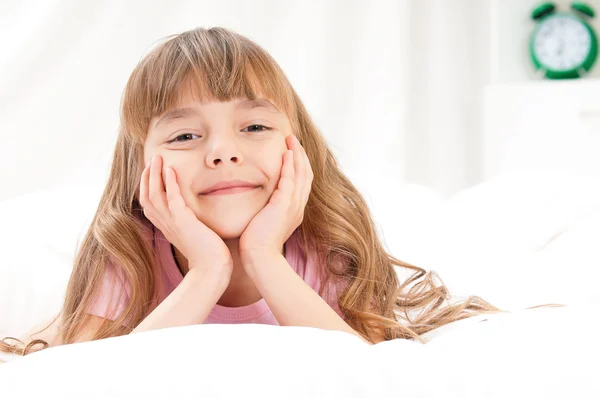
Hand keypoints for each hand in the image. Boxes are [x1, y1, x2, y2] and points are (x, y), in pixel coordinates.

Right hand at [139, 155, 232, 279]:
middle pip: (146, 196)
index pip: (148, 203)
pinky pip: (172, 198)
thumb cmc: (208, 254)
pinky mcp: (183, 222)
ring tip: (158, 158)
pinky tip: (172, 170)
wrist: (212, 269)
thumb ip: (189, 222)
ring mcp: (172, 223)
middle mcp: (165, 224)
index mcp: (166, 227)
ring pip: (154, 194)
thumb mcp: (194, 234)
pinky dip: (170, 183)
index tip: (151, 170)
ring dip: (154, 174)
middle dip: (147, 176)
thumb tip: (195, 214)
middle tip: (152, 159)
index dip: (146, 185)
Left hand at [239, 134, 312, 263]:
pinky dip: (290, 166)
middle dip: (301, 155)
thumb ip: (264, 211)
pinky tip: (286, 154)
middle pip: (306, 175)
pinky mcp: (283, 206)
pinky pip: (290, 180)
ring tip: (291, 140)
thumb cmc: (256, 245)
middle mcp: (297, 207)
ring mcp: (293, 206)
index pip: (301, 183)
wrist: (259, 259)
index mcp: (294, 211)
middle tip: (294, 140)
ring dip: (297, 155)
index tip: (292, 151)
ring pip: (301, 174)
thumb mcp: (264, 223)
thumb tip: (256, 204)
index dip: (299, 165)